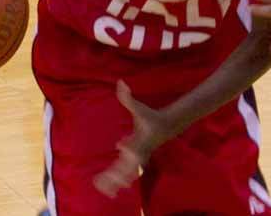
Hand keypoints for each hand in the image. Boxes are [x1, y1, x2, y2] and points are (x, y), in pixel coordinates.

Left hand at [94, 81, 177, 197]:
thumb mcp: (139, 107)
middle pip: (128, 166)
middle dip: (117, 173)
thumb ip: (127, 97)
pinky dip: (119, 180)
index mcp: (140, 139)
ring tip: (104, 189)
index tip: (120, 144)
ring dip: (116, 181)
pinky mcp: (136, 162)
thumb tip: (120, 82)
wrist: (167, 126)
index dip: (128, 145)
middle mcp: (139, 152)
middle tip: (103, 179)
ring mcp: (138, 158)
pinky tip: (109, 186)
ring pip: (127, 173)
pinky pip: (127, 174)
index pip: (135, 145)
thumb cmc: (151, 116)